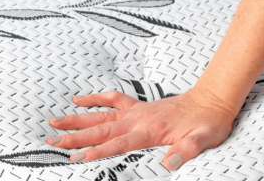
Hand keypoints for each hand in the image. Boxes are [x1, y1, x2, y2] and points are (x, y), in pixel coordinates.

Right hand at [46, 88, 236, 170]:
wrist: (210, 100)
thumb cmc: (206, 122)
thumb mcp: (202, 140)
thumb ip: (186, 150)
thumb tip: (171, 164)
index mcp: (150, 130)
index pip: (117, 143)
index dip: (96, 152)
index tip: (75, 157)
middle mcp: (138, 119)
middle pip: (101, 129)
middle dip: (76, 136)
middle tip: (52, 138)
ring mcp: (137, 110)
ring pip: (102, 114)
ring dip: (78, 118)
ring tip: (56, 120)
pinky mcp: (139, 105)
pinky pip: (113, 99)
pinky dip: (96, 98)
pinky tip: (81, 99)